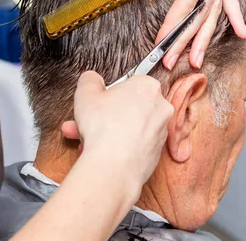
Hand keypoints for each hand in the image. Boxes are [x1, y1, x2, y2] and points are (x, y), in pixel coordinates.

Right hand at [62, 72, 173, 197]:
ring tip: (84, 140)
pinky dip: (119, 147)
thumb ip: (89, 80)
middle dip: (103, 116)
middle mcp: (161, 107)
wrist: (114, 166)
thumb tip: (92, 79)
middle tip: (86, 121)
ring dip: (107, 132)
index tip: (98, 102)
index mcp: (148, 86)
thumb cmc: (103, 127)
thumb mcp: (86, 92)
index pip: (128, 84)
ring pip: (130, 128)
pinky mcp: (157, 153)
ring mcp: (161, 131)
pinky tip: (99, 152)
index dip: (109, 94)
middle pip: (128, 108)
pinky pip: (135, 145)